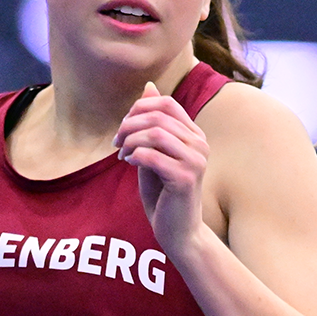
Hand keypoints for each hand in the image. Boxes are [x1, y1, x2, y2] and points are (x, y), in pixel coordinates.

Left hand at [115, 81, 210, 251]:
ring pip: (154, 134)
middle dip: (128, 126)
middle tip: (116, 143)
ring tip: (122, 155)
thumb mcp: (153, 151)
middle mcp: (200, 144)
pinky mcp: (186, 178)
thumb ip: (151, 123)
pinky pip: (152, 156)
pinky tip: (130, 163)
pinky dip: (134, 156)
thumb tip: (148, 86)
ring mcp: (196, 161)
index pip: (166, 104)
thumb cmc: (162, 191)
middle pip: (157, 117)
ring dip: (130, 142)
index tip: (123, 128)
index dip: (138, 109)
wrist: (176, 228)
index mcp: (194, 135)